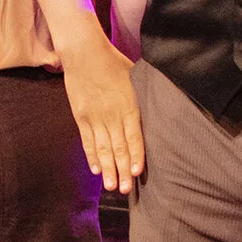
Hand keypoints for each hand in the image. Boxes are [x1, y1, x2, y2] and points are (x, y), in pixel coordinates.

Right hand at [60, 26, 144, 193]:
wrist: (84, 52)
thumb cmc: (113, 61)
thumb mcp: (135, 76)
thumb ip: (144, 94)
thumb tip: (160, 101)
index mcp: (128, 105)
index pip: (133, 136)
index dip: (135, 156)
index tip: (136, 172)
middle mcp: (111, 115)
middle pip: (117, 148)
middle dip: (121, 170)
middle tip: (126, 190)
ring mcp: (94, 117)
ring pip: (102, 148)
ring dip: (107, 169)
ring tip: (111, 187)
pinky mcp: (81, 117)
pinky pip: (87, 141)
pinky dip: (91, 156)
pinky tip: (95, 170)